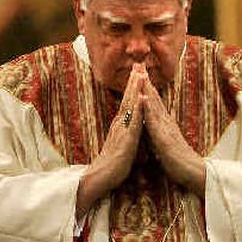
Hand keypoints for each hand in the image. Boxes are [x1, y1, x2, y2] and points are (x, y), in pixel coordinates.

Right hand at [76, 63, 145, 215]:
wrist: (100, 179)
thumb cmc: (112, 165)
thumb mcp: (121, 144)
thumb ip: (125, 133)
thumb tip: (129, 125)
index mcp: (120, 125)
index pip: (128, 102)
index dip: (133, 86)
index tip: (138, 71)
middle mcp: (120, 124)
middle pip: (128, 98)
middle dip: (134, 80)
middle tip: (139, 62)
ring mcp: (122, 131)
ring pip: (130, 106)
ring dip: (135, 89)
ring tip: (141, 73)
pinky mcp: (125, 140)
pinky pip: (133, 122)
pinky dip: (138, 108)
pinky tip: (142, 97)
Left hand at [142, 71, 205, 196]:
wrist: (193, 172)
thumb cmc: (178, 161)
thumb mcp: (165, 143)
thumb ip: (159, 133)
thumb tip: (153, 127)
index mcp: (164, 124)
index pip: (153, 102)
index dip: (146, 87)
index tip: (138, 73)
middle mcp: (165, 122)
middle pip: (154, 98)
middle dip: (145, 81)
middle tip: (138, 63)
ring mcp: (165, 128)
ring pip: (154, 105)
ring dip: (146, 89)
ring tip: (140, 73)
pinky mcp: (164, 138)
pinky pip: (154, 122)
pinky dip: (148, 109)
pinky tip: (143, 97)